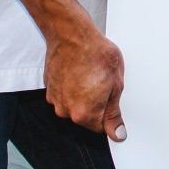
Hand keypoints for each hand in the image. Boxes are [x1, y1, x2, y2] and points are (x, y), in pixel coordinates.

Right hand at [44, 22, 126, 140]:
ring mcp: (55, 100)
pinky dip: (72, 87)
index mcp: (85, 113)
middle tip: (104, 83)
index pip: (101, 128)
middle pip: (87, 117)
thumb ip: (114, 113)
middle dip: (97, 104)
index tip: (112, 101)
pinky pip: (65, 95)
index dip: (110, 115)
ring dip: (83, 96)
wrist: (72, 35)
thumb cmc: (96, 54)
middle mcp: (66, 111)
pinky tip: (80, 72)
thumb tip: (118, 133)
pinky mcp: (49, 89)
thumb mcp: (116, 84)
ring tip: (91, 75)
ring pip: (75, 106)